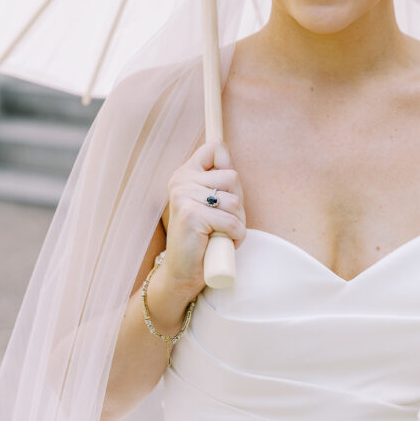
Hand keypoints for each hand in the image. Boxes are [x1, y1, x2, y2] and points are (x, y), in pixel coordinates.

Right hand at [163, 140, 246, 299]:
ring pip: (235, 201)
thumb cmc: (202, 237)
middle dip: (238, 203)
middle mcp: (181, 181)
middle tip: (225, 221)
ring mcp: (184, 197)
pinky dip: (236, 237)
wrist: (182, 273)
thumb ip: (217, 179)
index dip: (228, 166)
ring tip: (223, 233)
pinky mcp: (192, 216)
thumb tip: (227, 155)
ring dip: (238, 223)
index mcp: (185, 173)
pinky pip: (232, 222)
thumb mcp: (209, 202)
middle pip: (233, 177)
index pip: (215, 148)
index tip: (223, 190)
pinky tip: (222, 243)